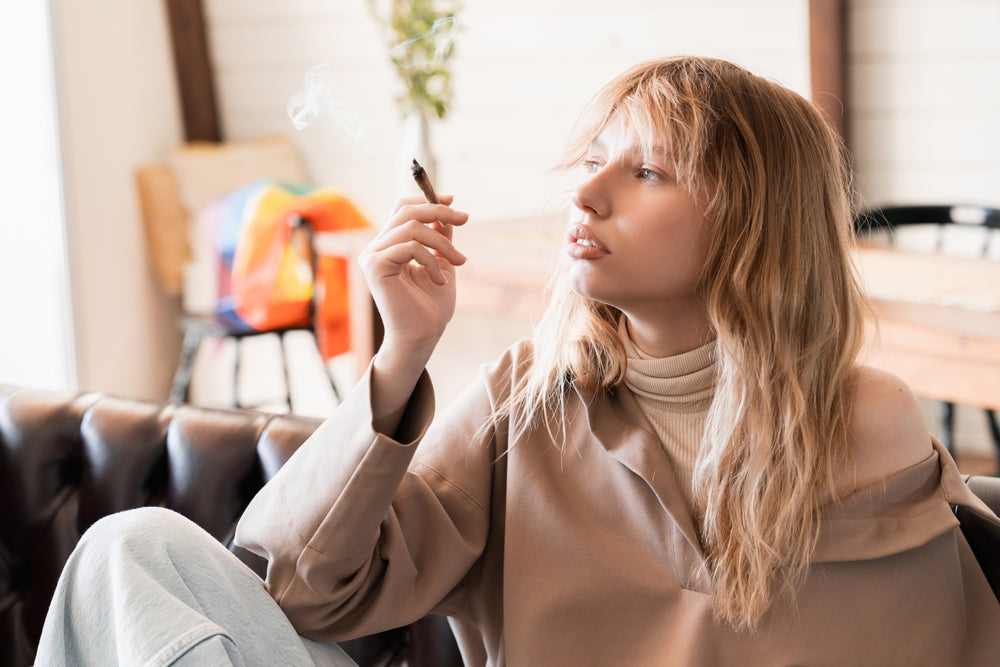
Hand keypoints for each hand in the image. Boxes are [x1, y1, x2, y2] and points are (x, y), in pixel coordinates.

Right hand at [358, 195, 468, 377]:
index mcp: (388, 246)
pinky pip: (410, 247)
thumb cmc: (430, 307)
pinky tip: (440, 280)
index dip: (426, 200)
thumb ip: (440, 239)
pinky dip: (431, 260)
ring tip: (460, 262)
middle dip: (439, 212)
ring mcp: (371, 256)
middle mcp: (375, 248)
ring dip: (442, 243)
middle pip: (405, 211)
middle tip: (465, 220)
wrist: (422, 337)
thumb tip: (446, 214)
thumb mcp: (442, 264)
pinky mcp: (374, 266)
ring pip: (412, 228)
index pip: (402, 209)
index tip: (453, 202)